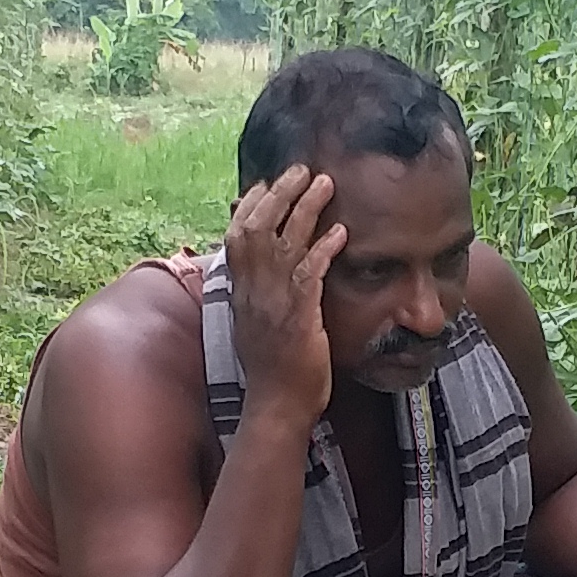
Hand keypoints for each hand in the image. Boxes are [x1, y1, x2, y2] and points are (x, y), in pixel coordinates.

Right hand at [221, 163, 343, 421]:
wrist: (275, 407)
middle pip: (255, 226)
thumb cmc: (273, 369)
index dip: (251, 204)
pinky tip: (341, 233)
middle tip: (301, 169)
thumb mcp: (256, 324)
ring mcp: (271, 302)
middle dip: (278, 193)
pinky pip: (308, 274)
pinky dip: (323, 249)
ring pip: (281, 241)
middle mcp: (250, 291)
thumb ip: (259, 293)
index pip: (236, 235)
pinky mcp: (297, 316)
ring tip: (324, 183)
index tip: (269, 181)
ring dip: (304, 208)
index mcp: (239, 291)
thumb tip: (261, 273)